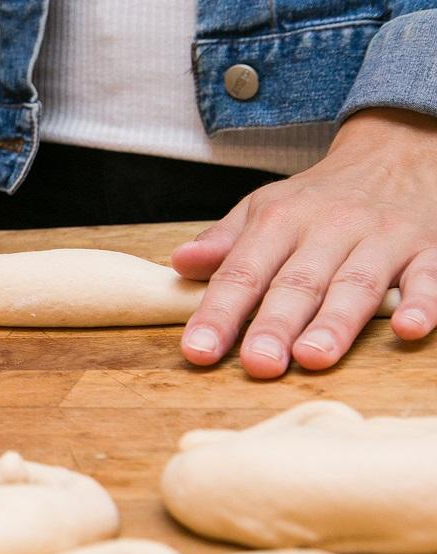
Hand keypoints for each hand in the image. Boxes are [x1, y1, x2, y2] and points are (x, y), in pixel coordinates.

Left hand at [172, 108, 436, 377]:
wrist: (396, 151)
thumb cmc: (318, 197)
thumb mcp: (264, 208)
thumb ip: (224, 241)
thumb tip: (179, 263)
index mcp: (280, 221)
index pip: (242, 272)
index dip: (218, 313)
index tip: (198, 351)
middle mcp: (328, 228)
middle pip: (298, 282)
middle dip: (276, 325)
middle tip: (258, 363)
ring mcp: (380, 238)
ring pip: (355, 284)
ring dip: (335, 322)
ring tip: (313, 358)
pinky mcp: (427, 248)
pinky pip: (428, 276)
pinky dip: (422, 301)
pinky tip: (409, 328)